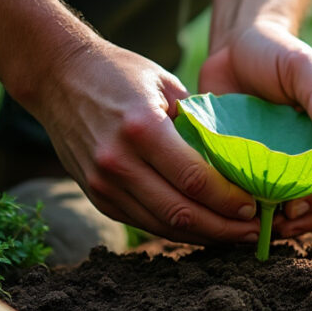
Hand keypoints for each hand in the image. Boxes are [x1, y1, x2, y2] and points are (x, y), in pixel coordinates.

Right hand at [27, 38, 263, 243]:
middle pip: (182, 213)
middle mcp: (119, 162)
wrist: (56, 76)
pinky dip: (177, 231)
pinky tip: (203, 230)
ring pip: (163, 226)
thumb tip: (238, 158)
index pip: (195, 180)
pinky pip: (144, 223)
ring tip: (235, 237)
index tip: (255, 207)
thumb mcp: (166, 84)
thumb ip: (198, 122)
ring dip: (204, 237)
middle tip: (255, 233)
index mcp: (142, 130)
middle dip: (224, 229)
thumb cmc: (119, 73)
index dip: (229, 200)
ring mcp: (103, 184)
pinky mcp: (97, 197)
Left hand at [200, 17, 311, 232]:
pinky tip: (252, 221)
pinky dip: (266, 214)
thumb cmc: (274, 51)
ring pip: (308, 205)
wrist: (233, 48)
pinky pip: (272, 199)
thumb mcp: (300, 65)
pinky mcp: (263, 167)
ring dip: (294, 223)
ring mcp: (292, 162)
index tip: (300, 203)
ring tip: (270, 228)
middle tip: (283, 222)